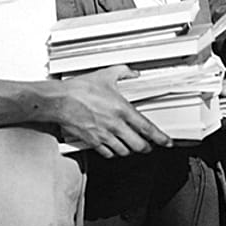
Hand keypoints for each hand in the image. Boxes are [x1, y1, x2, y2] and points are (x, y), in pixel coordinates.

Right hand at [55, 66, 169, 156]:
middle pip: (138, 145)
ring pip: (124, 151)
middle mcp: (115, 125)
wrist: (59, 101)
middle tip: (148, 145)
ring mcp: (103, 135)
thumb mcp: (106, 75)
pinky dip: (113, 152)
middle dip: (146, 147)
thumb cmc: (79, 89)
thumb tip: (132, 72)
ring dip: (130, 150)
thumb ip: (123, 72)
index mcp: (122, 110)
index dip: (160, 138)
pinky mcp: (92, 141)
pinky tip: (113, 148)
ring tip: (131, 146)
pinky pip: (107, 153)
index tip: (166, 142)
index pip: (147, 128)